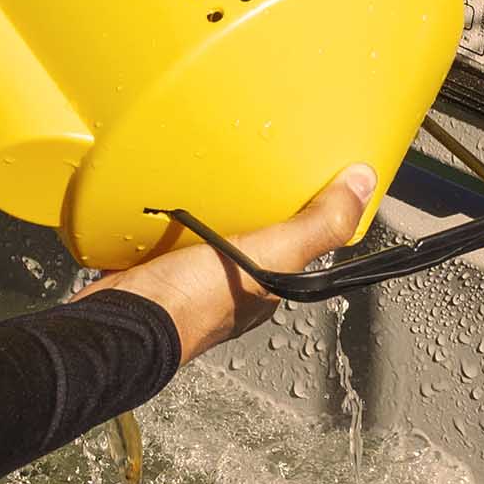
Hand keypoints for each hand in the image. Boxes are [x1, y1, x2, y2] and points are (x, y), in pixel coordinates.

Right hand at [91, 166, 377, 362]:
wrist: (119, 320)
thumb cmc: (194, 300)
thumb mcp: (272, 255)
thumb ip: (317, 224)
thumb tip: (364, 182)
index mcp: (264, 291)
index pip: (295, 248)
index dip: (302, 214)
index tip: (301, 174)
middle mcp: (230, 290)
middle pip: (248, 239)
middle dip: (250, 206)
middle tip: (250, 163)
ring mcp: (186, 281)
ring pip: (206, 236)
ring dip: (207, 208)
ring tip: (207, 167)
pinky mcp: (150, 269)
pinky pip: (164, 235)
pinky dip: (166, 214)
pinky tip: (164, 188)